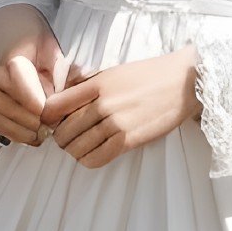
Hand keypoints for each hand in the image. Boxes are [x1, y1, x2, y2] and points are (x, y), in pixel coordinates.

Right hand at [0, 5, 67, 146]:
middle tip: (58, 112)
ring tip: (46, 117)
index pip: (36, 104)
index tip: (63, 105)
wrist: (4, 36)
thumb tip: (67, 103)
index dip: (54, 110)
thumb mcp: (51, 48)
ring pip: (18, 131)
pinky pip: (7, 134)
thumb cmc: (30, 40)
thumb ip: (59, 74)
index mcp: (13, 66)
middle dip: (47, 121)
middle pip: (28, 120)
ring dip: (36, 130)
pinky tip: (34, 124)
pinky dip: (24, 133)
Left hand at [40, 48, 200, 167]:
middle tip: (68, 136)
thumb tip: (61, 100)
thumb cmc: (148, 75)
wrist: (183, 82)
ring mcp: (115, 123)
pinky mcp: (128, 140)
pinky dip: (88, 159)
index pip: (54, 106)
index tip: (53, 121)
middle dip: (61, 137)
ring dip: (74, 150)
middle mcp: (102, 103)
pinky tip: (92, 153)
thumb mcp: (112, 71)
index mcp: (96, 83)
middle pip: (63, 131)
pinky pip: (95, 159)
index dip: (48, 118)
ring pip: (77, 147)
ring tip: (81, 145)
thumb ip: (86, 84)